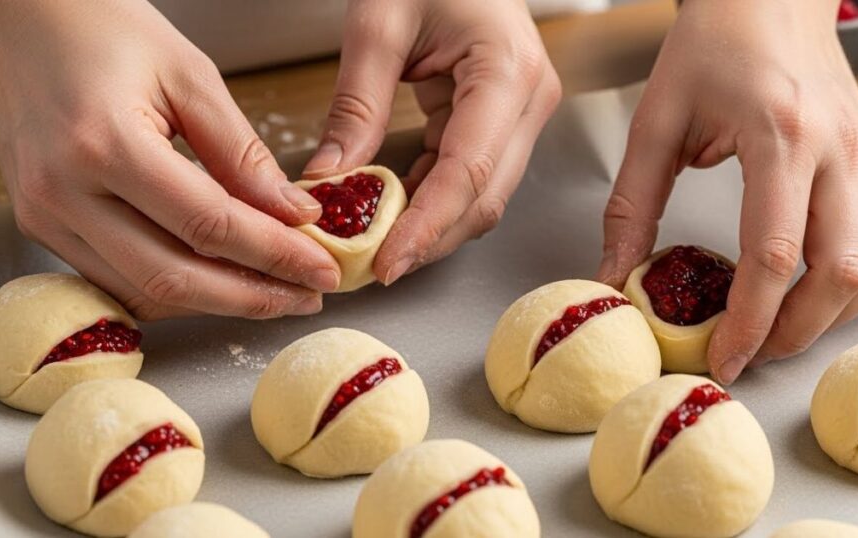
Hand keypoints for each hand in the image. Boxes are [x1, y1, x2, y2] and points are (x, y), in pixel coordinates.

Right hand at [0, 1, 341, 319]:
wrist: (24, 20)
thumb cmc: (104, 29)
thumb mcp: (191, 76)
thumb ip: (243, 154)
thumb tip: (294, 215)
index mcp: (104, 143)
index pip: (209, 226)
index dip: (275, 255)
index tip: (322, 270)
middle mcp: (63, 190)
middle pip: (174, 277)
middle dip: (253, 296)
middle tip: (308, 296)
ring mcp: (44, 214)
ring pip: (144, 291)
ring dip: (218, 300)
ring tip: (276, 290)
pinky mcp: (42, 225)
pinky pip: (117, 280)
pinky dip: (176, 290)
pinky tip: (221, 279)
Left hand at [304, 0, 561, 283]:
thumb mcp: (378, 23)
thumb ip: (355, 105)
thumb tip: (329, 182)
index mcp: (507, 73)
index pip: (469, 171)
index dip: (428, 227)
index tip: (386, 264)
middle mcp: (528, 102)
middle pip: (484, 197)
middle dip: (428, 239)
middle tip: (369, 268)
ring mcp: (522, 114)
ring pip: (481, 197)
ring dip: (429, 227)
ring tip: (372, 246)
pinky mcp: (504, 122)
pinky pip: (470, 177)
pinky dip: (431, 201)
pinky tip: (391, 212)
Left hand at [597, 0, 857, 382]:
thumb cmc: (711, 48)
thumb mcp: (656, 120)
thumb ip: (631, 204)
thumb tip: (613, 277)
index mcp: (780, 136)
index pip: (773, 255)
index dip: (747, 322)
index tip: (721, 358)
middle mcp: (839, 151)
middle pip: (838, 273)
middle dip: (794, 332)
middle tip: (751, 353)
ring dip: (836, 313)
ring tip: (786, 328)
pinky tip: (836, 285)